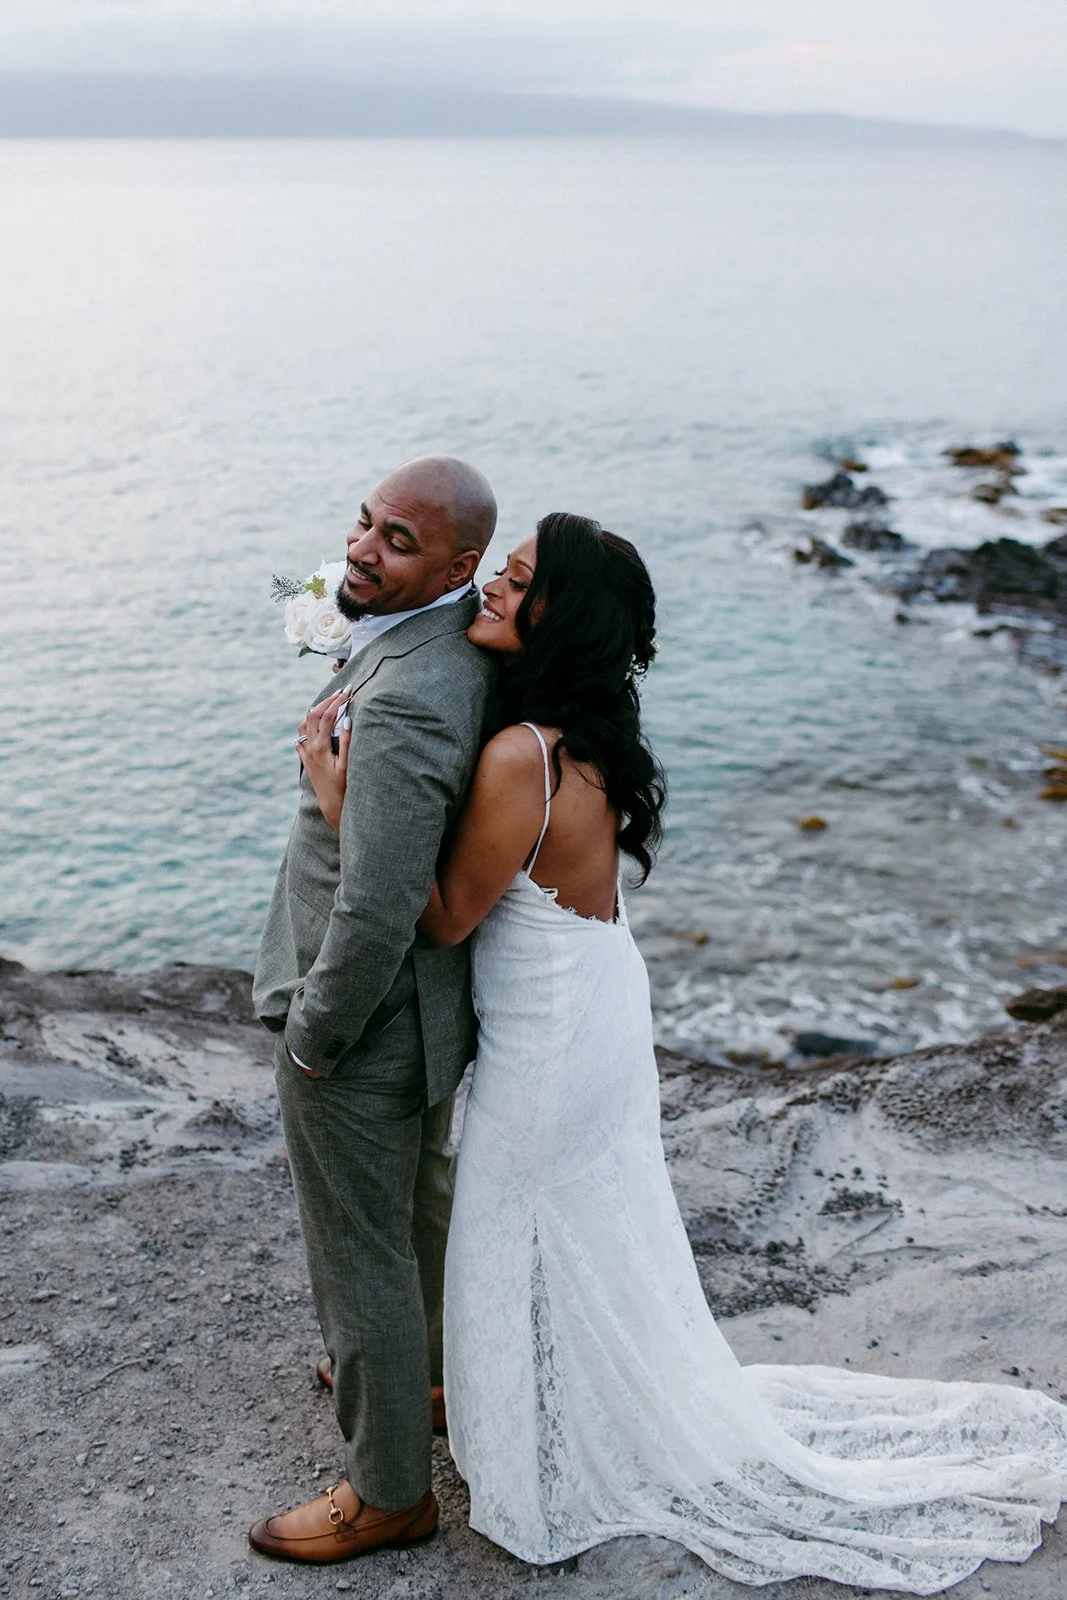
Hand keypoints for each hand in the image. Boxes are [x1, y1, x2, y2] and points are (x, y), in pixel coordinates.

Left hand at [296, 688, 350, 832]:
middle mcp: (309, 748)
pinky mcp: (305, 758)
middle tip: (341, 692)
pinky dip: (308, 724)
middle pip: (313, 715)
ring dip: (316, 711)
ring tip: (329, 703)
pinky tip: (317, 723)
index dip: (338, 702)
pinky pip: (301, 735)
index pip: (328, 716)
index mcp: (320, 747)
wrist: (332, 804)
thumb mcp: (347, 764)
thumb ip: (346, 740)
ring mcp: (305, 753)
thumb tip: (347, 719)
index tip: (349, 692)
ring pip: (304, 723)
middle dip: (327, 701)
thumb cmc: (344, 786)